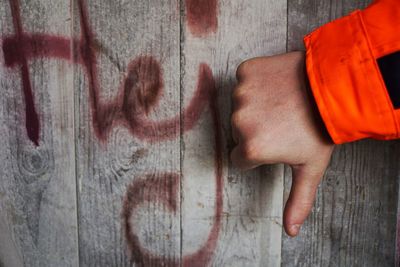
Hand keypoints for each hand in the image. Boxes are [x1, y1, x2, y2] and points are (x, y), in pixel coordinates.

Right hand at [231, 51, 334, 236]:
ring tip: (281, 102)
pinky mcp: (246, 71)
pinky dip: (255, 82)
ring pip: (240, 106)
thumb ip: (297, 200)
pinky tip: (276, 85)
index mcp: (253, 148)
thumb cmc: (322, 128)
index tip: (276, 142)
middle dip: (256, 129)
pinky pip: (243, 80)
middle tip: (282, 122)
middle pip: (238, 132)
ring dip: (255, 105)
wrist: (334, 86)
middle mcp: (241, 121)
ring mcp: (242, 94)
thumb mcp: (310, 167)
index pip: (241, 157)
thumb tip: (290, 231)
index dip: (260, 152)